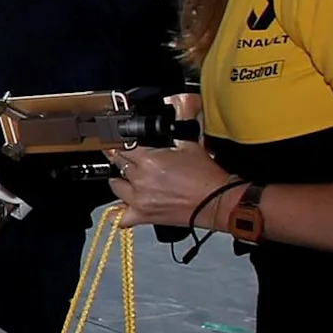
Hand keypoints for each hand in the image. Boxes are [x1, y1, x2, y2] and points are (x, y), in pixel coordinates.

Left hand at [108, 136, 238, 229]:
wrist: (217, 201)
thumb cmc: (206, 175)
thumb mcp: (188, 145)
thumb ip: (172, 132)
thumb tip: (171, 115)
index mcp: (148, 159)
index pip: (123, 147)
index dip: (124, 145)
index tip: (124, 145)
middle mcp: (140, 179)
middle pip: (118, 165)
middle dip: (124, 161)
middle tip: (132, 161)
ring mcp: (139, 199)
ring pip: (115, 187)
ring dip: (121, 182)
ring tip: (130, 179)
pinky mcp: (143, 216)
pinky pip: (120, 217)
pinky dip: (119, 213)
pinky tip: (123, 206)